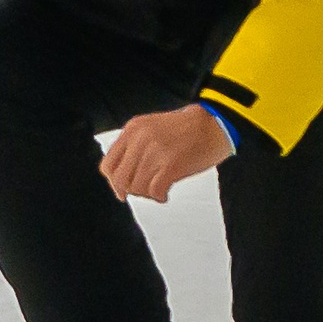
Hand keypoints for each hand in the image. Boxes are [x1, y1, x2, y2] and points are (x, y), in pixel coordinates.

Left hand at [100, 102, 234, 204]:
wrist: (214, 123)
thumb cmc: (186, 130)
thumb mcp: (152, 129)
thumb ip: (135, 148)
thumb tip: (122, 181)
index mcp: (133, 129)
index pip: (108, 164)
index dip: (114, 182)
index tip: (123, 190)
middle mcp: (140, 139)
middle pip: (120, 179)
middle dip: (131, 191)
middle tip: (145, 192)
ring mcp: (155, 151)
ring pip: (137, 187)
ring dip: (147, 194)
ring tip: (159, 190)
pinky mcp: (172, 164)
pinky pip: (155, 191)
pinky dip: (158, 197)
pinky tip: (165, 195)